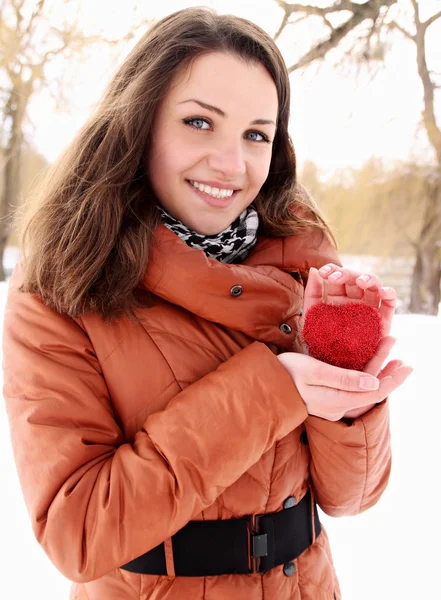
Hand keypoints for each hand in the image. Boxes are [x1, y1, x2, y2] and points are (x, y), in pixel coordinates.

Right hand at [277, 335, 412, 421]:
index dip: (393, 379)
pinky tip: (368, 374)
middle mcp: (336, 408)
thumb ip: (344, 378)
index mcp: (336, 401)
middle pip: (371, 393)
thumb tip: (374, 382)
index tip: (408, 366)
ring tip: (393, 364)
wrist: (260, 385)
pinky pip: (351, 394)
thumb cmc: (285, 373)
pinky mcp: (324, 403)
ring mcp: (330, 407)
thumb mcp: (315, 371)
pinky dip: (364, 382)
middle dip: (389, 377)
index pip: (374, 392)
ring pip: (362, 394)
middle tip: (405, 363)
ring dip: (378, 378)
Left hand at [303, 264, 395, 335]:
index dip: (332, 270)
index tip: (323, 272)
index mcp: (338, 297)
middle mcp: (355, 300)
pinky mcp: (384, 319)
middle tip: (336, 278)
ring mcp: (370, 308)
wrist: (333, 366)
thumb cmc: (321, 342)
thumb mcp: (312, 316)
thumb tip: (313, 269)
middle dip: (347, 273)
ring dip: (368, 278)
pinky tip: (382, 291)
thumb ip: (312, 293)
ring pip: (374, 285)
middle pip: (356, 277)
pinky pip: (390, 302)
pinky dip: (389, 293)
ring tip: (360, 281)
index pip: (338, 276)